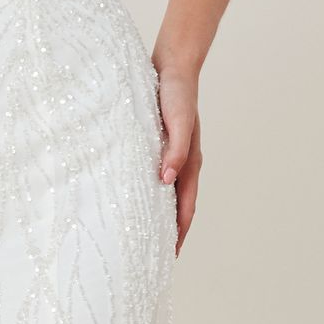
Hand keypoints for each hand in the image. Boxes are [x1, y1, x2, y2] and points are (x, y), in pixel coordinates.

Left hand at [152, 62, 200, 253]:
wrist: (174, 65)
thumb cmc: (176, 92)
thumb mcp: (177, 120)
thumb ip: (174, 149)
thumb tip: (166, 180)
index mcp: (189, 163)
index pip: (185, 209)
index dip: (178, 234)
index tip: (168, 258)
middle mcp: (182, 164)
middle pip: (178, 208)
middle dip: (169, 234)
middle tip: (153, 259)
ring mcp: (172, 156)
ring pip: (167, 196)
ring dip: (159, 217)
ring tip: (144, 237)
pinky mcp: (159, 147)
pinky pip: (155, 178)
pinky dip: (149, 195)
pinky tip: (134, 200)